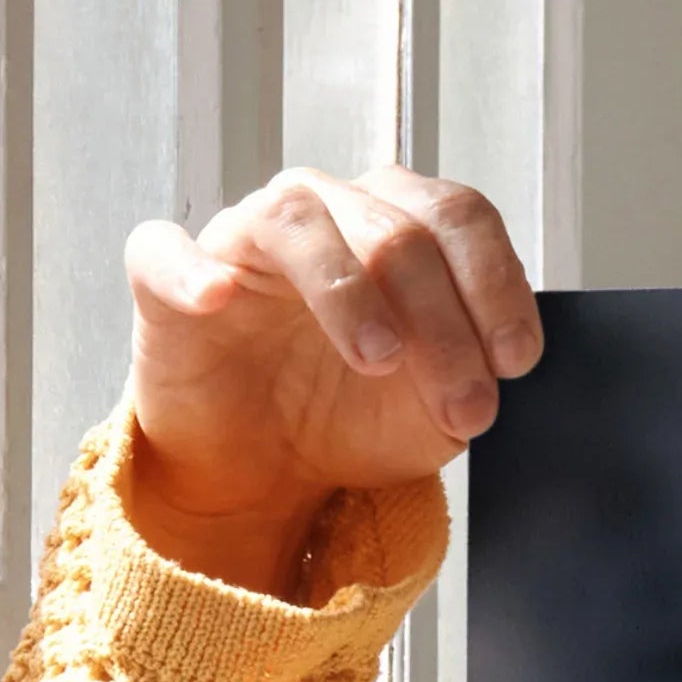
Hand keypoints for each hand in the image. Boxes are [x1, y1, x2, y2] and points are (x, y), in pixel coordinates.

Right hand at [121, 167, 539, 596]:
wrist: (266, 469)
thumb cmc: (350, 415)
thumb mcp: (436, 409)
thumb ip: (472, 375)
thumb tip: (499, 364)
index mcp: (398, 226)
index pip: (458, 217)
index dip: (496, 284)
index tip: (516, 360)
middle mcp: (326, 212)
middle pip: (395, 229)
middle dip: (443, 324)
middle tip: (463, 404)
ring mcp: (245, 238)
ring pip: (298, 221)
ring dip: (349, 292)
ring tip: (379, 360)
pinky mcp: (167, 279)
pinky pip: (165, 251)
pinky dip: (191, 270)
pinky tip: (218, 298)